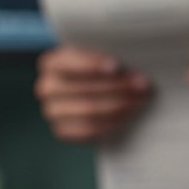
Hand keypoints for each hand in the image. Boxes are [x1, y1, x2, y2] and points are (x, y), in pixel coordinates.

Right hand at [35, 46, 150, 141]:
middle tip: (142, 85)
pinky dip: (110, 123)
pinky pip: (87, 130)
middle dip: (115, 87)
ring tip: (140, 100)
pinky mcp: (62, 131)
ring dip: (118, 105)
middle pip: (81, 88)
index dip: (92, 64)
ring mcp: (52, 111)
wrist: (98, 95)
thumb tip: (129, 60)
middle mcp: (46, 87)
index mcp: (51, 63)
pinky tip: (127, 117)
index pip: (68, 62)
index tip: (117, 67)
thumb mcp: (102, 57)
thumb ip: (110, 57)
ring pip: (87, 110)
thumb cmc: (102, 71)